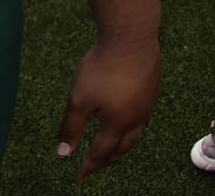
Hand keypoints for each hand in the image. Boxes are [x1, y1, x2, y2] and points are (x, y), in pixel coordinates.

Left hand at [54, 39, 161, 178]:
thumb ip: (71, 127)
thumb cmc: (103, 68)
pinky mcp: (152, 87)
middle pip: (123, 148)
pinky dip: (131, 125)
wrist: (131, 38)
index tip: (79, 176)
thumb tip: (63, 154)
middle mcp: (137, 118)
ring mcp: (147, 103)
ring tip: (113, 146)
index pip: (102, 153)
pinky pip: (142, 115)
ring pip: (135, 133)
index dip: (89, 166)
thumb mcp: (79, 99)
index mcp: (118, 124)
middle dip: (108, 159)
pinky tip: (126, 116)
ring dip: (122, 144)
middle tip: (96, 165)